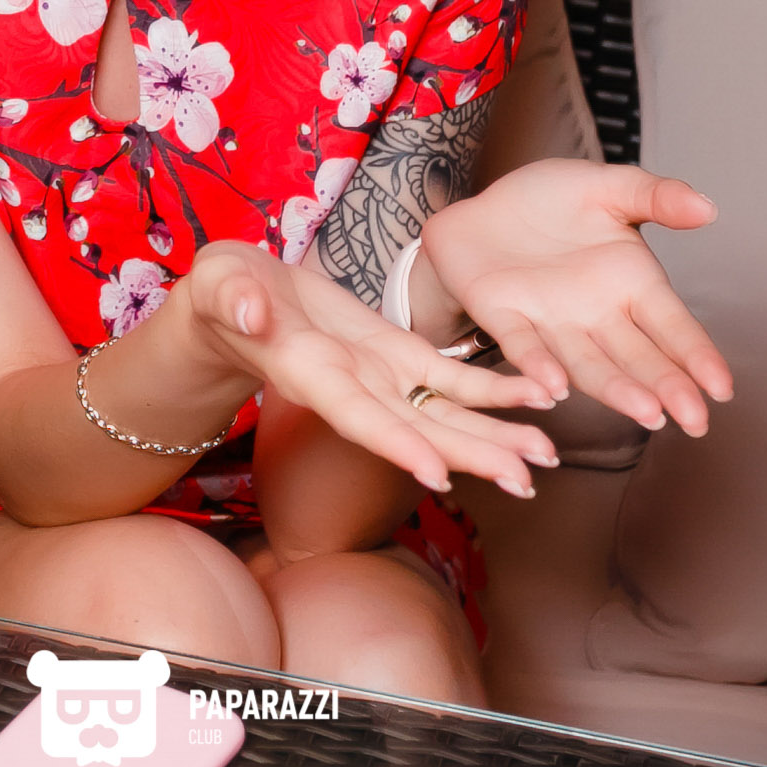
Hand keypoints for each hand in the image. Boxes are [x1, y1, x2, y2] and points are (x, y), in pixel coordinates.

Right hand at [185, 239, 559, 498]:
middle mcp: (356, 391)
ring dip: (496, 434)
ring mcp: (382, 378)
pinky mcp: (399, 355)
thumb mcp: (219, 286)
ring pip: (446, 414)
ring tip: (547, 455)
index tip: (439, 475)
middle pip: (419, 432)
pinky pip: (453, 377)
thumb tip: (251, 313)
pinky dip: (495, 388)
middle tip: (527, 481)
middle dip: (471, 456)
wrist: (241, 298)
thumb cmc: (224, 292)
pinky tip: (537, 394)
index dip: (396, 445)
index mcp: (313, 376)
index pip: (358, 418)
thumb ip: (233, 301)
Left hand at [420, 160, 733, 434]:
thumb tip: (708, 206)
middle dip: (667, 386)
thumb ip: (656, 196)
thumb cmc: (548, 201)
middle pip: (637, 356)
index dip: (697, 355)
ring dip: (615, 388)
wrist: (482, 206)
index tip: (722, 388)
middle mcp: (596, 314)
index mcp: (629, 283)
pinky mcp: (502, 315)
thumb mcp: (606, 186)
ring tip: (645, 412)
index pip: (672, 325)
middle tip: (695, 420)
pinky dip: (538, 365)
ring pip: (587, 363)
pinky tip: (554, 386)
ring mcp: (549, 321)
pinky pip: (522, 344)